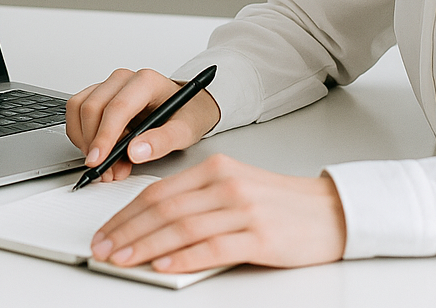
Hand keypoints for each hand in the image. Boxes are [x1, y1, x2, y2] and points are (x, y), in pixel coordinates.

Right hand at [66, 68, 220, 180]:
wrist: (189, 105)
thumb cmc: (187, 114)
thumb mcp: (186, 131)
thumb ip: (162, 141)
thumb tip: (135, 152)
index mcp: (145, 82)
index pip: (116, 108)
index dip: (104, 137)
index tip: (99, 161)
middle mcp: (123, 79)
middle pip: (92, 107)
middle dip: (94, 144)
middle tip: (106, 172)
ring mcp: (109, 85)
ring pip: (79, 108)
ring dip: (84, 140)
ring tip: (107, 164)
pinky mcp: (99, 94)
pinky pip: (77, 110)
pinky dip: (81, 134)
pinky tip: (101, 150)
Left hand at [90, 153, 346, 271]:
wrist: (331, 211)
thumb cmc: (280, 203)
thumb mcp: (233, 188)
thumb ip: (197, 199)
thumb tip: (152, 224)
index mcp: (214, 169)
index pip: (158, 192)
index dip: (126, 213)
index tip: (105, 231)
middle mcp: (224, 184)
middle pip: (163, 209)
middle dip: (127, 231)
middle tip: (103, 248)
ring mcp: (242, 209)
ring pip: (181, 228)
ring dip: (146, 246)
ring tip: (123, 260)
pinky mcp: (259, 236)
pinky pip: (212, 247)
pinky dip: (183, 258)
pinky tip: (164, 266)